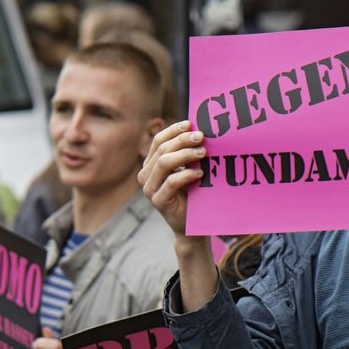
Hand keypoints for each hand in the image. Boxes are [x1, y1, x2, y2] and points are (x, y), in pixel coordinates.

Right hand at [139, 120, 206, 238]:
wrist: (190, 224)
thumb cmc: (190, 194)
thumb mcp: (187, 169)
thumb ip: (186, 153)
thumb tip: (199, 130)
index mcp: (151, 164)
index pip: (158, 141)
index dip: (173, 130)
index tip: (190, 123)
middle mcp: (146, 175)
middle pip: (162, 149)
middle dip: (183, 140)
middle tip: (202, 137)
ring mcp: (149, 189)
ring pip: (164, 163)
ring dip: (185, 155)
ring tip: (203, 153)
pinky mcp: (158, 201)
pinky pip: (171, 182)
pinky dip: (186, 175)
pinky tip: (199, 173)